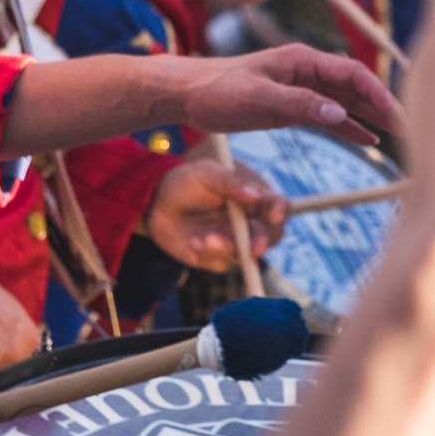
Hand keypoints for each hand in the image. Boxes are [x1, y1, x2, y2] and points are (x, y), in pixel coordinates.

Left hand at [145, 158, 287, 271]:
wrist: (154, 204)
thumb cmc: (185, 182)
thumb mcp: (206, 173)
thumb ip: (231, 182)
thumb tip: (256, 195)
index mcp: (254, 197)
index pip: (278, 205)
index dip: (280, 210)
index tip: (272, 214)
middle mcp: (249, 221)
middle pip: (270, 235)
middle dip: (262, 241)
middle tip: (252, 247)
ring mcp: (234, 241)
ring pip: (246, 254)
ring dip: (230, 248)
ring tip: (207, 239)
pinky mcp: (216, 258)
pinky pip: (221, 263)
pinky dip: (209, 254)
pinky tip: (194, 241)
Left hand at [173, 44, 404, 146]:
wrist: (188, 94)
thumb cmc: (218, 89)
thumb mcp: (258, 97)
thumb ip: (299, 104)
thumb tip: (340, 113)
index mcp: (301, 59)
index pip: (350, 72)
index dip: (376, 92)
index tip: (396, 113)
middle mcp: (306, 70)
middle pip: (354, 85)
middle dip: (382, 104)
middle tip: (407, 126)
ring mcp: (300, 88)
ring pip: (344, 101)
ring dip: (369, 115)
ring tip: (396, 133)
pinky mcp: (291, 105)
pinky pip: (327, 114)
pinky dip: (348, 125)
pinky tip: (366, 139)